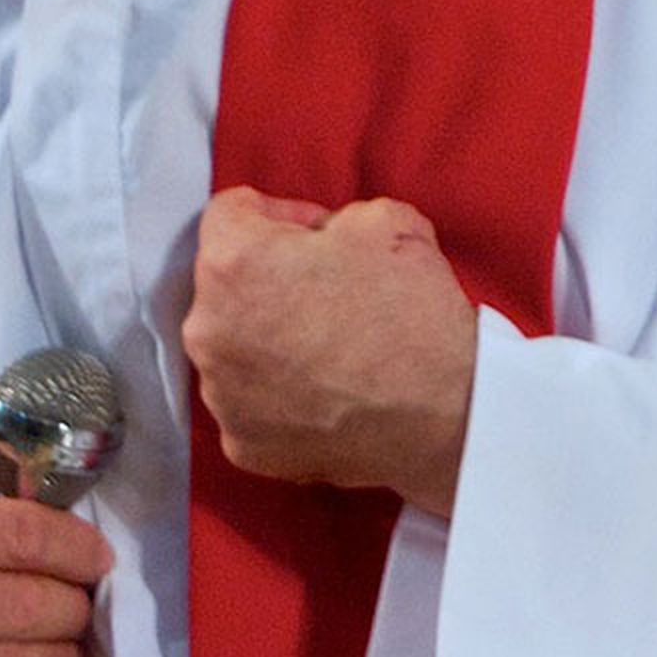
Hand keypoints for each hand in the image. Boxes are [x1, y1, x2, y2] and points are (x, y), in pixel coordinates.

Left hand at [182, 185, 477, 516]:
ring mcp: (222, 394)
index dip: (279, 214)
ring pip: (232, 344)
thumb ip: (331, 216)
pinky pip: (249, 401)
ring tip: (326, 343)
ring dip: (267, 337)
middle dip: (269, 277)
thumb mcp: (385, 219)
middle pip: (224, 283)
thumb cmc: (412, 314)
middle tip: (324, 287)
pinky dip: (278, 393)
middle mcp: (207, 329)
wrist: (449, 413)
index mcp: (232, 263)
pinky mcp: (242, 443)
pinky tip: (323, 387)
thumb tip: (321, 236)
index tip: (312, 232)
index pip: (231, 213)